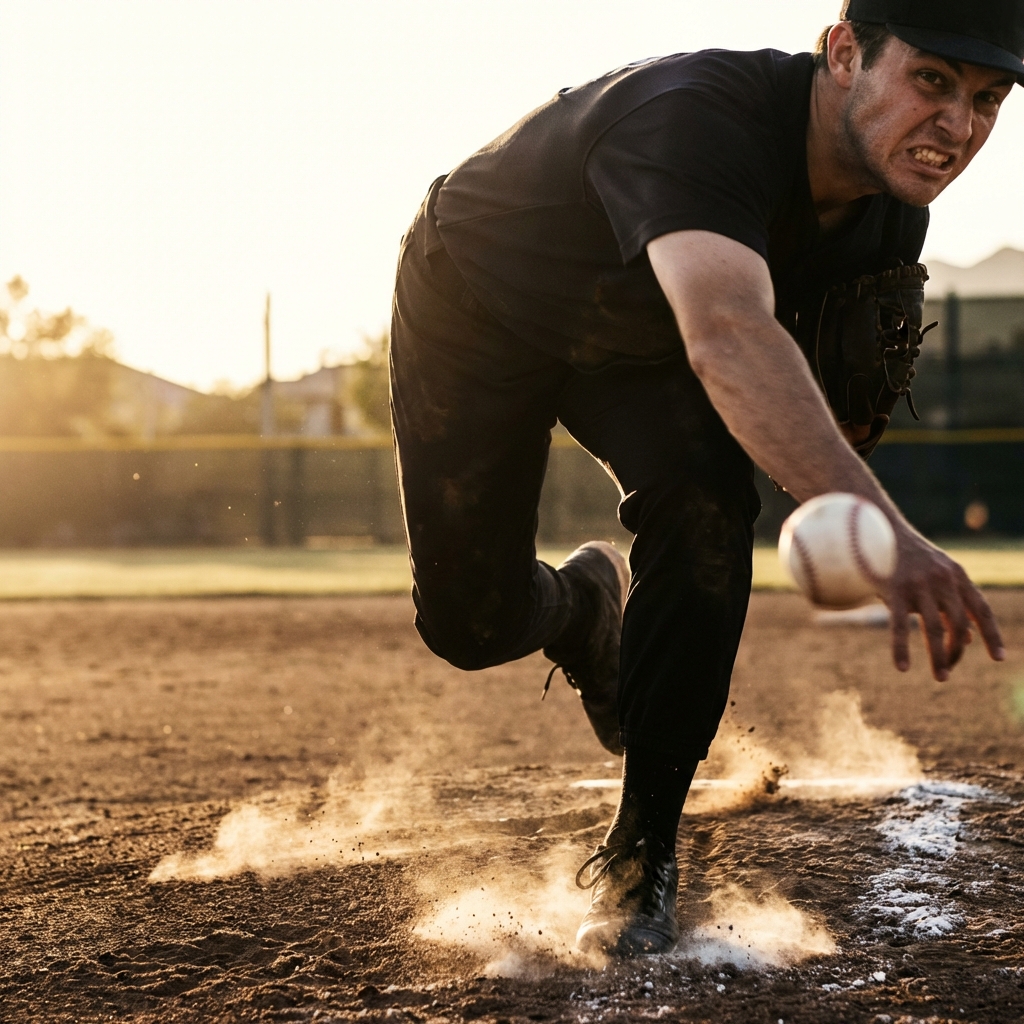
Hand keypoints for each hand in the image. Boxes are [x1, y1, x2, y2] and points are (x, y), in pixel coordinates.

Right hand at [883, 529, 1004, 680]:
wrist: (874, 527)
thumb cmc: (907, 557)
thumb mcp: (937, 576)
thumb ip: (953, 603)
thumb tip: (967, 638)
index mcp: (956, 575)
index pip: (981, 609)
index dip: (992, 635)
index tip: (999, 658)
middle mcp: (942, 579)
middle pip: (959, 624)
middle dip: (956, 652)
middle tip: (947, 673)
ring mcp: (919, 584)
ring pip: (935, 628)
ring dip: (940, 656)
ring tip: (941, 677)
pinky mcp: (893, 589)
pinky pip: (899, 625)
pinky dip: (901, 648)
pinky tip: (902, 667)